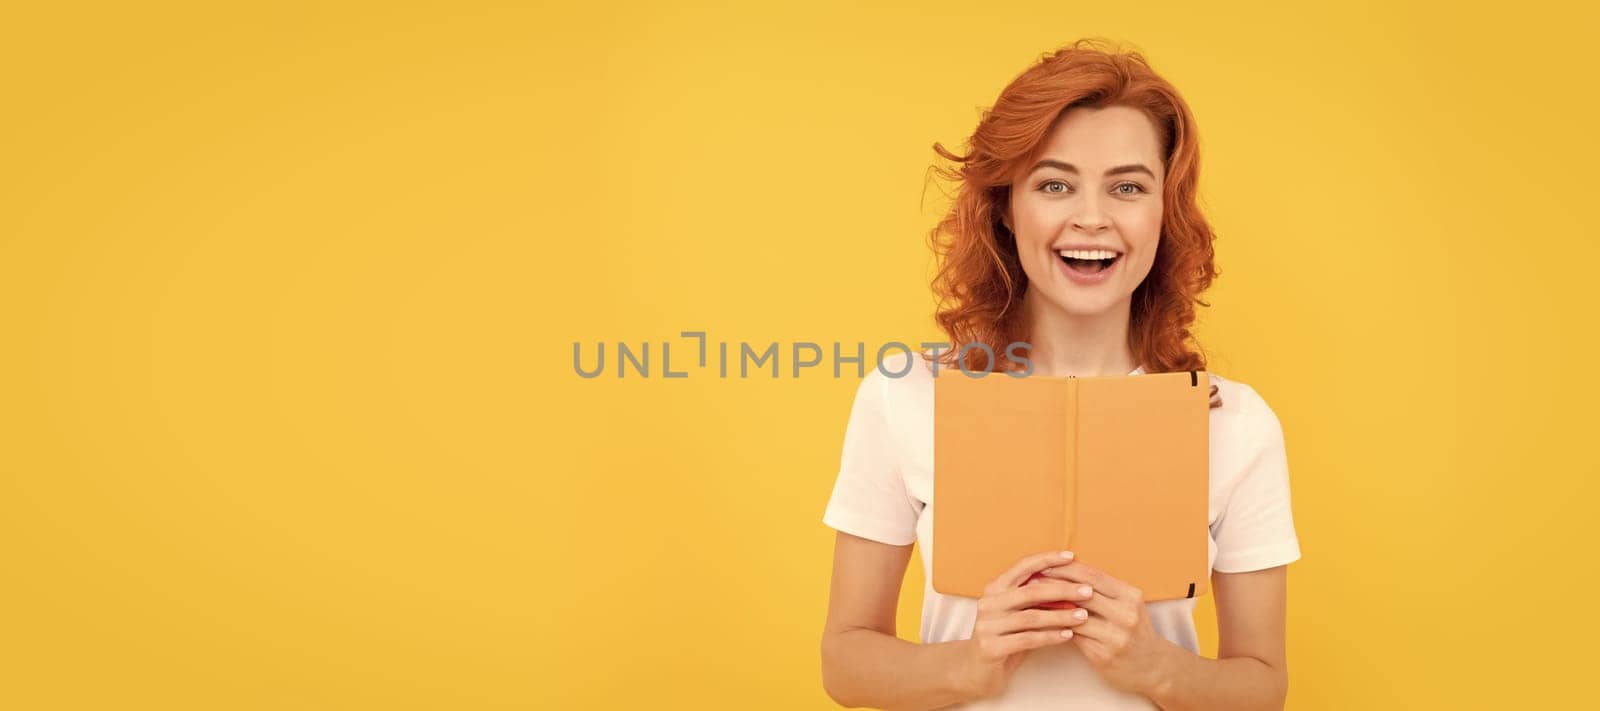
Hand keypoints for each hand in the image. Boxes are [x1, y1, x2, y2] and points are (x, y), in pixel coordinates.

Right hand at [958, 550, 1095, 699]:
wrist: (976, 670)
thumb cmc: (1005, 637)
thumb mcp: (1017, 613)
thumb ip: (1035, 599)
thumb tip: (1072, 585)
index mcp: (994, 589)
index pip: (1022, 567)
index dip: (1046, 559)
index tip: (1071, 556)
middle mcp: (988, 603)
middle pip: (1030, 591)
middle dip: (1062, 590)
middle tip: (1087, 591)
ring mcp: (987, 626)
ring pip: (1031, 617)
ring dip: (1061, 616)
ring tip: (1083, 616)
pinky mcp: (991, 648)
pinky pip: (1027, 639)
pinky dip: (1050, 636)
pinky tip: (1068, 635)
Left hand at [1035, 560, 1176, 695]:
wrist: (1152, 667)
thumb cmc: (1132, 630)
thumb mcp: (1126, 605)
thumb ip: (1101, 590)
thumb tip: (1064, 571)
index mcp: (1130, 595)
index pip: (1093, 575)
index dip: (1066, 569)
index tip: (1044, 565)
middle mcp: (1126, 614)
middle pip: (1083, 592)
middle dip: (1054, 584)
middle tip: (1030, 580)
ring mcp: (1116, 636)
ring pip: (1075, 616)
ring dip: (1051, 607)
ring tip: (1031, 601)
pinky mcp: (1105, 655)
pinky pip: (1074, 637)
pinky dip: (1056, 627)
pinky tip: (1042, 622)